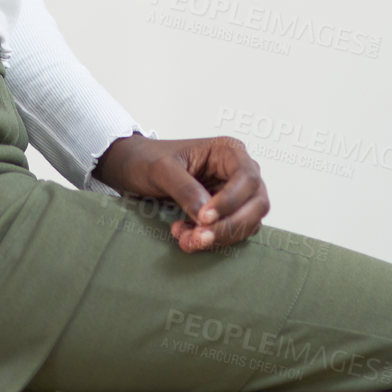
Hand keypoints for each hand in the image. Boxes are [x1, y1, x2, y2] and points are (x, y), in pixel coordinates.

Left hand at [91, 133, 269, 250]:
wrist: (134, 169)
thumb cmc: (148, 159)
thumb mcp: (161, 169)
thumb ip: (185, 189)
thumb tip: (206, 216)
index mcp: (229, 151)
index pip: (247, 179)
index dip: (230, 201)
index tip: (203, 217)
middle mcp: (238, 171)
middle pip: (256, 204)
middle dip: (228, 226)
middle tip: (198, 238)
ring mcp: (236, 193)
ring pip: (248, 222)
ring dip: (220, 237)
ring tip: (185, 238)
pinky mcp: (227, 212)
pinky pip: (233, 231)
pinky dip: (214, 240)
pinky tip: (186, 236)